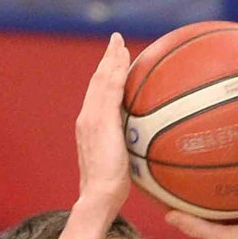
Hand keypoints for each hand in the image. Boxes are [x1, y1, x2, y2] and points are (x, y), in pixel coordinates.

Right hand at [76, 33, 132, 214]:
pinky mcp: (100, 121)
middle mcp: (87, 117)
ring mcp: (91, 118)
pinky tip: (124, 58)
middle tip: (116, 42)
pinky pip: (110, 89)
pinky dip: (115, 71)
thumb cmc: (111, 190)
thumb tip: (150, 152)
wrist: (99, 196)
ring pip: (101, 80)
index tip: (115, 61)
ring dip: (110, 59)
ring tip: (119, 43)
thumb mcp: (121, 166)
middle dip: (106, 60)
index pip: (98, 95)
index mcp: (90, 127)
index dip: (105, 76)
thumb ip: (129, 152)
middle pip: (97, 81)